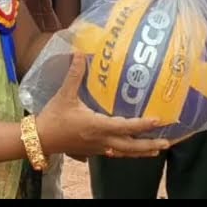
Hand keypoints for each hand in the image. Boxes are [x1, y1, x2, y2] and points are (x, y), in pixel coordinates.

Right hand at [35, 53, 170, 158]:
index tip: (157, 120)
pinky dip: (128, 152)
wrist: (40, 138)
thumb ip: (74, 74)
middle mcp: (101, 139)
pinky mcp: (94, 150)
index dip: (142, 124)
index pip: (124, 126)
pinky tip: (134, 151)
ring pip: (124, 153)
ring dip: (141, 151)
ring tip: (157, 150)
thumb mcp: (64, 94)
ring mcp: (98, 147)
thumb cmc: (53, 117)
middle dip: (149, 144)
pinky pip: (116, 153)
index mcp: (96, 125)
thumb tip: (79, 52)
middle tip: (167, 142)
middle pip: (130, 146)